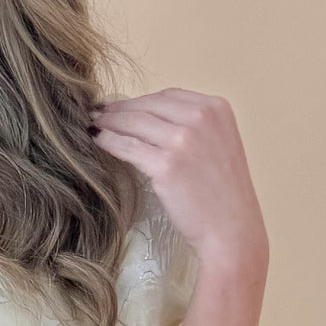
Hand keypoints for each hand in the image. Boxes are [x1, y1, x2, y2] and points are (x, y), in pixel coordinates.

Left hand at [90, 88, 267, 267]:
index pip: (167, 96)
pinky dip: (108, 141)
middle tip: (98, 113)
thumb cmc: (222, 193)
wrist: (231, 228)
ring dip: (108, 122)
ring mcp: (183, 140)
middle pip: (147, 105)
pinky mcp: (166, 164)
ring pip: (133, 122)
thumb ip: (192, 124)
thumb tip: (146, 114)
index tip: (120, 107)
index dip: (139, 101)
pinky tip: (97, 140)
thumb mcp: (218, 143)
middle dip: (119, 109)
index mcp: (216, 108)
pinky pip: (126, 146)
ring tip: (94, 125)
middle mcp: (201, 118)